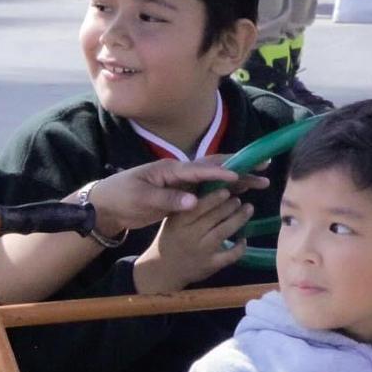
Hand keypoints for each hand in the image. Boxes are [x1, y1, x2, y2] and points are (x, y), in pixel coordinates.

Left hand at [91, 159, 267, 239]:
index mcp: (169, 169)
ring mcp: (181, 182)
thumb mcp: (142, 199)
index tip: (239, 176)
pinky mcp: (181, 193)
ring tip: (261, 181)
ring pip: (215, 178)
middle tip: (264, 168)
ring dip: (238, 179)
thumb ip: (168, 200)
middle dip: (239, 167)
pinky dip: (226, 190)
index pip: (199, 169)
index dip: (220, 172)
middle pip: (214, 167)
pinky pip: (208, 190)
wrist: (107, 204)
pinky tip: (241, 194)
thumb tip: (194, 203)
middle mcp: (179, 171)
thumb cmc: (121, 197)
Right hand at [132, 188, 255, 293]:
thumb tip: (214, 187)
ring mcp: (202, 251)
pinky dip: (241, 245)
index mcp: (178, 223)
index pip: (199, 206)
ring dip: (239, 218)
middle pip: (215, 216)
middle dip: (231, 205)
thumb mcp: (173, 221)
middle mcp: (189, 236)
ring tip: (247, 209)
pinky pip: (232, 254)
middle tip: (238, 200)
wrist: (163, 270)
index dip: (215, 197)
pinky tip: (243, 238)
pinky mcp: (211, 265)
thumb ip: (189, 207)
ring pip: (225, 231)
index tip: (227, 190)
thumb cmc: (170, 239)